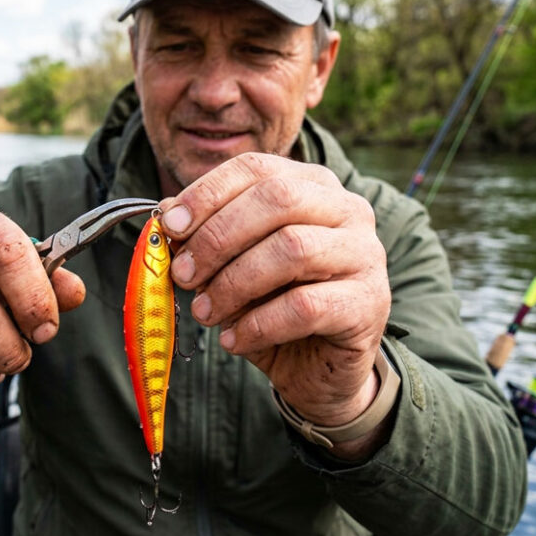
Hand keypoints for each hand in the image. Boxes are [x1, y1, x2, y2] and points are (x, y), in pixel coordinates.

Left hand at [159, 152, 389, 428]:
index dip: (207, 193)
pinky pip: (305, 306)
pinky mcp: (369, 304)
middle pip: (276, 200)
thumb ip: (205, 236)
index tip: (170, 226)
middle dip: (218, 237)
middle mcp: (347, 209)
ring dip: (234, 283)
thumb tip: (166, 214)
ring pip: (292, 249)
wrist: (320, 367)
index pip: (256, 168)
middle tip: (182, 275)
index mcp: (312, 185)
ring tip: (204, 313)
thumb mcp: (232, 266)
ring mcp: (365, 254)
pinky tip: (233, 341)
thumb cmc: (273, 304)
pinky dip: (258, 325)